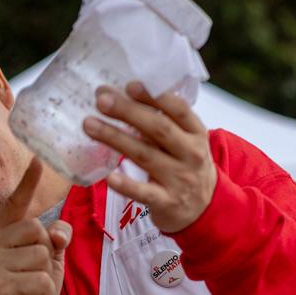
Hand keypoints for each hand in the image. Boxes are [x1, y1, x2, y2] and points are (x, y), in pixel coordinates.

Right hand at [0, 159, 71, 294]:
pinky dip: (44, 293)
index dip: (28, 182)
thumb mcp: (48, 262)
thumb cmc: (31, 292)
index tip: (39, 159)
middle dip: (46, 254)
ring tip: (30, 289)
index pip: (16, 204)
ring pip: (42, 255)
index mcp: (1, 234)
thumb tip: (58, 231)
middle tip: (32, 275)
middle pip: (37, 230)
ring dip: (45, 276)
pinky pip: (42, 279)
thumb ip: (54, 240)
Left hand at [82, 81, 216, 232]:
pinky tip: (108, 176)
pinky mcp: (166, 202)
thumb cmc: (185, 166)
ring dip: (115, 138)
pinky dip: (127, 185)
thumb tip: (123, 95)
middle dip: (128, 112)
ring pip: (144, 156)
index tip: (129, 85)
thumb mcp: (185, 142)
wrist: (205, 209)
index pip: (179, 109)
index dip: (154, 97)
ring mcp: (179, 179)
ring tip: (90, 125)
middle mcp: (191, 154)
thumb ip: (163, 122)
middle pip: (158, 129)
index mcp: (196, 133)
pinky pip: (144, 193)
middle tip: (101, 100)